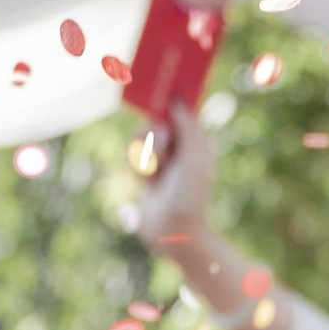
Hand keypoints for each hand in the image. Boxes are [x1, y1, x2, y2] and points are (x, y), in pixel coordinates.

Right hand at [138, 100, 218, 261]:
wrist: (173, 230)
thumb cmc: (189, 195)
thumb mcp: (193, 156)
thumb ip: (186, 125)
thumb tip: (177, 99)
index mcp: (196, 141)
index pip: (178, 112)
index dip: (167, 107)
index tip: (158, 101)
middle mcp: (179, 147)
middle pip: (154, 122)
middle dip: (153, 137)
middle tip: (162, 153)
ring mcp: (161, 159)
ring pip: (139, 137)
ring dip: (144, 155)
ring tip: (154, 174)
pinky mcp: (145, 171)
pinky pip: (131, 155)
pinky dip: (137, 167)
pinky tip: (146, 182)